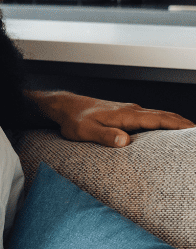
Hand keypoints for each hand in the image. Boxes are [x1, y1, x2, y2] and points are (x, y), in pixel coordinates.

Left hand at [32, 91, 193, 147]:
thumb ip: (105, 136)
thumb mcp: (85, 131)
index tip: (195, 132)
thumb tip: (125, 141)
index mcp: (127, 114)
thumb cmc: (74, 120)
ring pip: (160, 116)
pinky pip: (152, 118)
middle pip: (166, 116)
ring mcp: (131, 111)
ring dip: (177, 124)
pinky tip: (169, 132)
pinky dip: (166, 124)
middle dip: (185, 126)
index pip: (160, 119)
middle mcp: (133, 110)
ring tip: (191, 137)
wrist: (65, 107)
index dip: (180, 126)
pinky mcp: (127, 114)